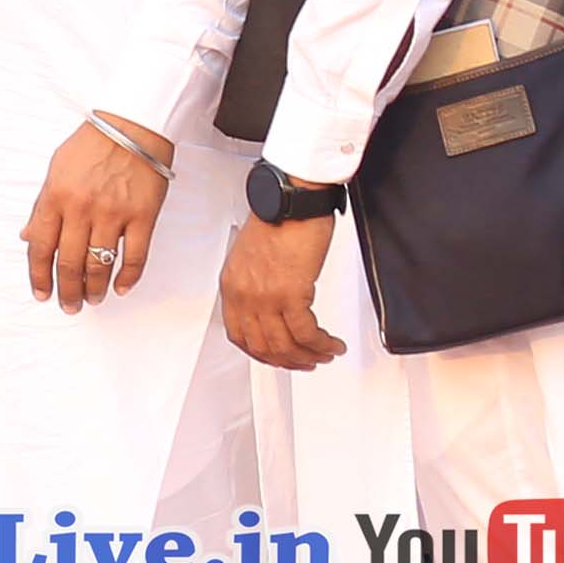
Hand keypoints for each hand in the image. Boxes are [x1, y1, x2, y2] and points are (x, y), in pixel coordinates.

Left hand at [22, 117, 170, 313]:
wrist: (132, 125)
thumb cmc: (92, 144)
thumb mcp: (55, 170)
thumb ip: (42, 206)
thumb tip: (28, 236)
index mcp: (55, 197)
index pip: (40, 246)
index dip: (39, 275)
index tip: (41, 293)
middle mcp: (82, 208)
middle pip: (70, 262)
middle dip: (67, 290)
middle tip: (69, 305)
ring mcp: (114, 213)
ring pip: (101, 264)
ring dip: (94, 288)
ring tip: (91, 300)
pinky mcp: (143, 215)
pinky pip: (135, 256)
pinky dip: (128, 276)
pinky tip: (121, 288)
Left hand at [218, 207, 347, 370]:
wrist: (291, 200)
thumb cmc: (278, 219)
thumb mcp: (253, 257)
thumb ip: (255, 284)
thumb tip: (271, 306)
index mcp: (232, 286)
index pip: (238, 334)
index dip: (261, 352)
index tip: (277, 356)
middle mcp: (244, 295)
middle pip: (262, 346)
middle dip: (288, 360)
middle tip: (306, 362)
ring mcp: (265, 297)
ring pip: (285, 345)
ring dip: (308, 356)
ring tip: (324, 354)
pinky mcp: (290, 294)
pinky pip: (306, 333)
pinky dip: (321, 345)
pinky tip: (332, 344)